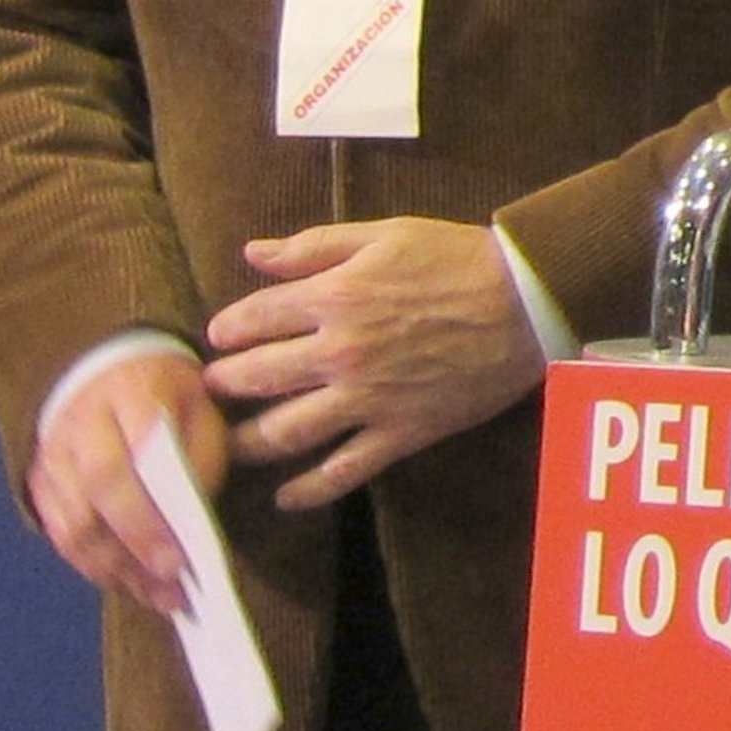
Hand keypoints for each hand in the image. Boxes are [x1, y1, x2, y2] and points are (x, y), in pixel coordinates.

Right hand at [27, 348, 229, 612]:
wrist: (108, 368)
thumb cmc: (166, 395)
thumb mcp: (201, 406)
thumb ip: (203, 456)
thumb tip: (194, 520)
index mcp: (128, 391)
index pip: (131, 455)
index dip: (151, 515)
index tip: (180, 558)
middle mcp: (80, 421)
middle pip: (96, 493)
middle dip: (136, 546)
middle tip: (174, 584)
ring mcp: (53, 454)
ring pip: (74, 524)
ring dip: (120, 569)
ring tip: (163, 596)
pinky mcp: (40, 483)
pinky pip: (62, 537)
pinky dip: (99, 569)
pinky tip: (135, 584)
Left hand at [205, 216, 545, 510]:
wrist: (522, 303)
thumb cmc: (454, 258)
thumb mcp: (382, 235)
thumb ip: (313, 246)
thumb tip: (252, 253)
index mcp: (334, 297)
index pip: (255, 318)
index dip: (227, 329)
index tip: (215, 339)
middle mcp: (339, 353)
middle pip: (260, 377)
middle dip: (224, 385)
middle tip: (208, 391)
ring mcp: (367, 400)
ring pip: (287, 432)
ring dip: (248, 441)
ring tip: (229, 444)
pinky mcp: (398, 434)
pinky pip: (343, 472)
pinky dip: (307, 490)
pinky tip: (284, 496)